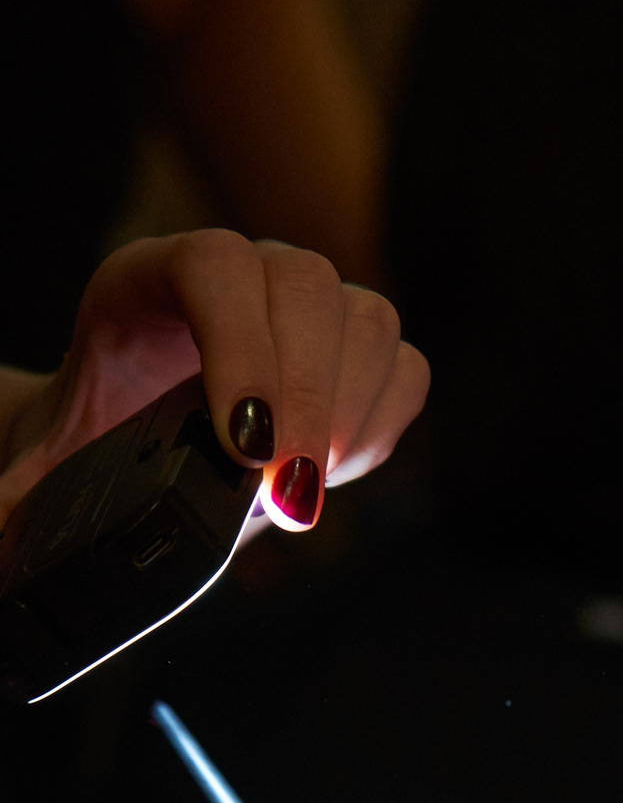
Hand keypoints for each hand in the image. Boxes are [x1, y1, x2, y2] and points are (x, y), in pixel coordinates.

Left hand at [0, 228, 428, 532]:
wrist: (121, 459)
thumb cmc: (83, 464)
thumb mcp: (37, 483)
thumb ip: (18, 505)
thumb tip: (5, 535)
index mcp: (144, 283)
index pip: (211, 267)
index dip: (241, 346)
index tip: (244, 451)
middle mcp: (237, 278)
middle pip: (305, 287)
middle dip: (308, 401)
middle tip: (289, 500)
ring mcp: (303, 310)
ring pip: (365, 320)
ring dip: (352, 416)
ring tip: (305, 492)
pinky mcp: (353, 356)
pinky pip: (403, 368)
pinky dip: (384, 428)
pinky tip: (334, 475)